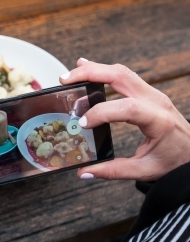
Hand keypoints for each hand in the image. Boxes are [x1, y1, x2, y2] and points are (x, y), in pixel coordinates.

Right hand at [60, 59, 189, 181]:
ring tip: (71, 75)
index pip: (128, 108)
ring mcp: (152, 93)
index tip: (83, 123)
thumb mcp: (145, 171)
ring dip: (94, 70)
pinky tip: (87, 69)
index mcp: (159, 120)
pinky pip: (124, 76)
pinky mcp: (147, 93)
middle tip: (65, 81)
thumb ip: (113, 171)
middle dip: (90, 74)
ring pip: (121, 71)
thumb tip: (84, 172)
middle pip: (121, 76)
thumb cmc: (175, 161)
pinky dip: (103, 71)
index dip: (101, 112)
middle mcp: (156, 101)